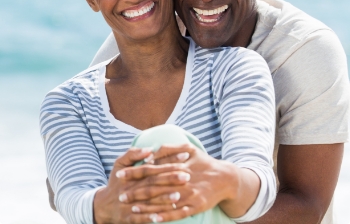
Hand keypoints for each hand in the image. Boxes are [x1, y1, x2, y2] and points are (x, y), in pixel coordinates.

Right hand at [93, 146, 190, 223]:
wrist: (104, 205)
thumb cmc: (116, 181)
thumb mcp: (119, 163)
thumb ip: (133, 154)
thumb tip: (150, 149)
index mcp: (131, 173)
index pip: (152, 165)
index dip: (168, 160)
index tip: (184, 155)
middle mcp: (131, 188)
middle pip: (152, 183)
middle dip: (169, 179)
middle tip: (186, 176)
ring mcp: (130, 204)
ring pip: (149, 201)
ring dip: (164, 199)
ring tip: (179, 195)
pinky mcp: (129, 218)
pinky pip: (141, 218)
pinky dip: (152, 217)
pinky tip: (165, 215)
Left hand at [117, 144, 237, 219]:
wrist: (225, 178)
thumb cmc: (204, 162)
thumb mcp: (189, 148)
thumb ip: (169, 149)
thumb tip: (151, 154)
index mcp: (177, 164)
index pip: (151, 168)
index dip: (134, 172)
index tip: (120, 175)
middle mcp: (180, 180)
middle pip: (154, 186)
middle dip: (136, 192)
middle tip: (120, 196)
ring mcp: (187, 195)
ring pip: (162, 202)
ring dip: (146, 206)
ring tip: (131, 209)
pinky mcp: (194, 206)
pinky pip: (176, 214)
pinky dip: (163, 217)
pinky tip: (152, 219)